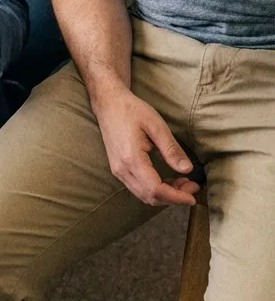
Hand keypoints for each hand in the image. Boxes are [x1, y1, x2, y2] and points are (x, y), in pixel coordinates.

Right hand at [94, 85, 199, 206]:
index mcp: (131, 159)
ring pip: (143, 195)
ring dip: (164, 195)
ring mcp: (118, 170)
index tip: (193, 197)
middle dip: (173, 197)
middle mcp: (122, 169)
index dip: (176, 197)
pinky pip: (138, 188)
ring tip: (183, 183)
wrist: (108, 103)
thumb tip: (187, 170)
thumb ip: (171, 149)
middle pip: (149, 197)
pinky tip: (168, 180)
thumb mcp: (156, 125)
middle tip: (192, 187)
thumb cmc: (132, 110)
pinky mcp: (118, 169)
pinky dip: (155, 190)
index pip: (155, 189)